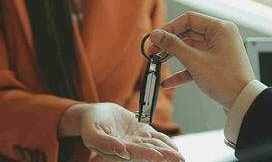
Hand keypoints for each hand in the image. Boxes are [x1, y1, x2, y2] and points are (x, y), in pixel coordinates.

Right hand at [69, 103, 183, 161]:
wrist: (96, 114)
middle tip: (178, 160)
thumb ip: (103, 142)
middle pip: (148, 153)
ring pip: (155, 146)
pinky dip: (166, 142)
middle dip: (163, 157)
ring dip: (168, 152)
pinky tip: (175, 148)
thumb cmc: (90, 123)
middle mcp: (129, 149)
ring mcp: (137, 141)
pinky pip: (157, 138)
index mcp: (116, 151)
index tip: (158, 156)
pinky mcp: (143, 132)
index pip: (133, 154)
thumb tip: (121, 150)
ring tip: (180, 158)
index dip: (146, 155)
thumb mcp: (91, 132)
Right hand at [148, 12, 254, 108]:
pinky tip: (168, 81)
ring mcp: (216, 50)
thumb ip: (173, 46)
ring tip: (157, 62)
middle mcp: (219, 36)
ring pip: (189, 48)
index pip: (188, 20)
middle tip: (153, 51)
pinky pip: (194, 62)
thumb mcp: (195, 61)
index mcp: (219, 29)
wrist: (243, 102)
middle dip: (169, 44)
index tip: (156, 37)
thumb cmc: (226, 80)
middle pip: (187, 34)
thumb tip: (156, 35)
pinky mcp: (214, 64)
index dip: (169, 28)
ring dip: (173, 56)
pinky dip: (182, 71)